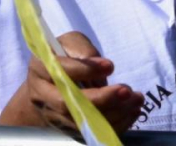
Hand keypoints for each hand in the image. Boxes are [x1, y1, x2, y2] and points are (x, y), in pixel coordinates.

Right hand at [0, 30, 141, 135]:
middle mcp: (41, 95)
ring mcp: (51, 115)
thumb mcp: (72, 43)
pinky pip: (89, 133)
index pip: (59, 71)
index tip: (110, 67)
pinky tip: (132, 112)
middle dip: (100, 99)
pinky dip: (113, 125)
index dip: (85, 70)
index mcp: (40, 67)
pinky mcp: (64, 129)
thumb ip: (84, 51)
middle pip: (66, 104)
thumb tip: (102, 70)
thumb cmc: (66, 56)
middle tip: (126, 90)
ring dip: (112, 114)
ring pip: (79, 122)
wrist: (51, 80)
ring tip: (136, 100)